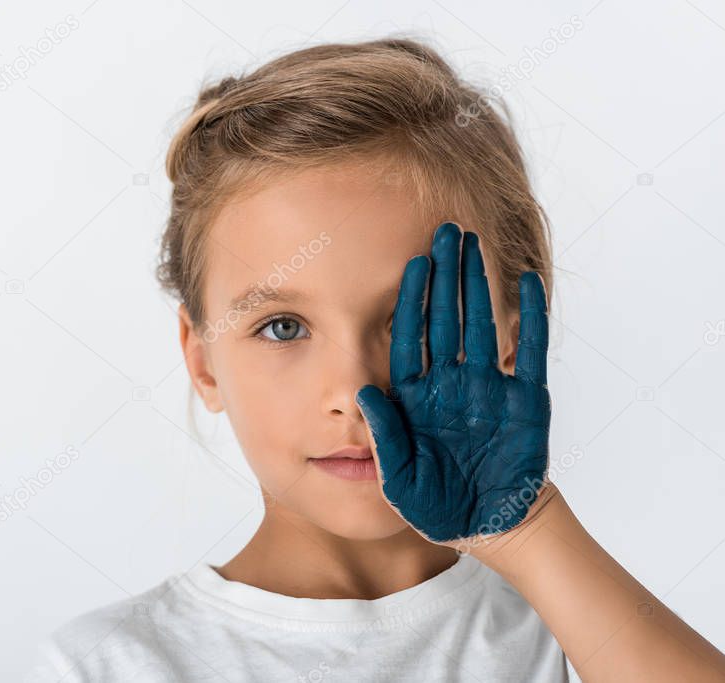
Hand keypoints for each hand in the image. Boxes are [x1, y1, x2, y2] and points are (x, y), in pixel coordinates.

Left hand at [355, 222, 551, 547]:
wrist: (487, 526)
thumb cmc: (435, 506)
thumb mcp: (398, 477)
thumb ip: (384, 436)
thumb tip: (360, 392)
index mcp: (416, 397)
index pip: (410, 337)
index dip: (411, 299)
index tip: (412, 263)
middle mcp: (450, 383)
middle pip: (445, 318)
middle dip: (444, 275)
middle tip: (445, 232)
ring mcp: (489, 388)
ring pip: (482, 323)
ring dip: (478, 284)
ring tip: (475, 242)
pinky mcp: (525, 400)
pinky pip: (531, 350)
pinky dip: (531, 316)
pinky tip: (526, 282)